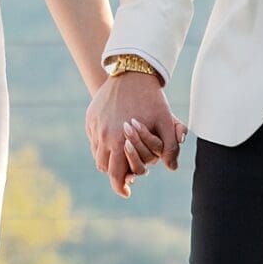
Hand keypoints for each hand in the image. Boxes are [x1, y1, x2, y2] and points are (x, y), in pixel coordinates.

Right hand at [87, 71, 185, 199]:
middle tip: (125, 175)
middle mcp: (102, 137)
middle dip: (115, 173)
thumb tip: (172, 168)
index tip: (126, 192)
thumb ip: (170, 147)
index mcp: (119, 142)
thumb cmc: (151, 99)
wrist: (132, 71)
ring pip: (97, 154)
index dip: (120, 187)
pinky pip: (93, 139)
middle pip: (104, 167)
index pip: (115, 175)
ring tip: (120, 158)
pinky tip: (113, 140)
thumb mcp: (165, 122)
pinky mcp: (90, 118)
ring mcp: (94, 127)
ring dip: (108, 159)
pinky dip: (101, 145)